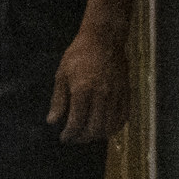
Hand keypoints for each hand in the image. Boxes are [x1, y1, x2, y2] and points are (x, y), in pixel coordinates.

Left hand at [50, 28, 129, 144]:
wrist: (104, 40)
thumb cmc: (78, 55)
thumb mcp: (61, 75)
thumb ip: (58, 100)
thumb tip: (52, 121)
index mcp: (82, 90)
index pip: (77, 122)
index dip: (69, 134)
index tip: (64, 138)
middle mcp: (101, 96)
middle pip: (95, 128)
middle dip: (83, 138)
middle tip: (75, 138)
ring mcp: (116, 95)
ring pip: (110, 126)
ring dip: (98, 135)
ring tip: (88, 134)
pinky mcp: (126, 93)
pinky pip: (123, 118)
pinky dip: (114, 127)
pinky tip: (105, 128)